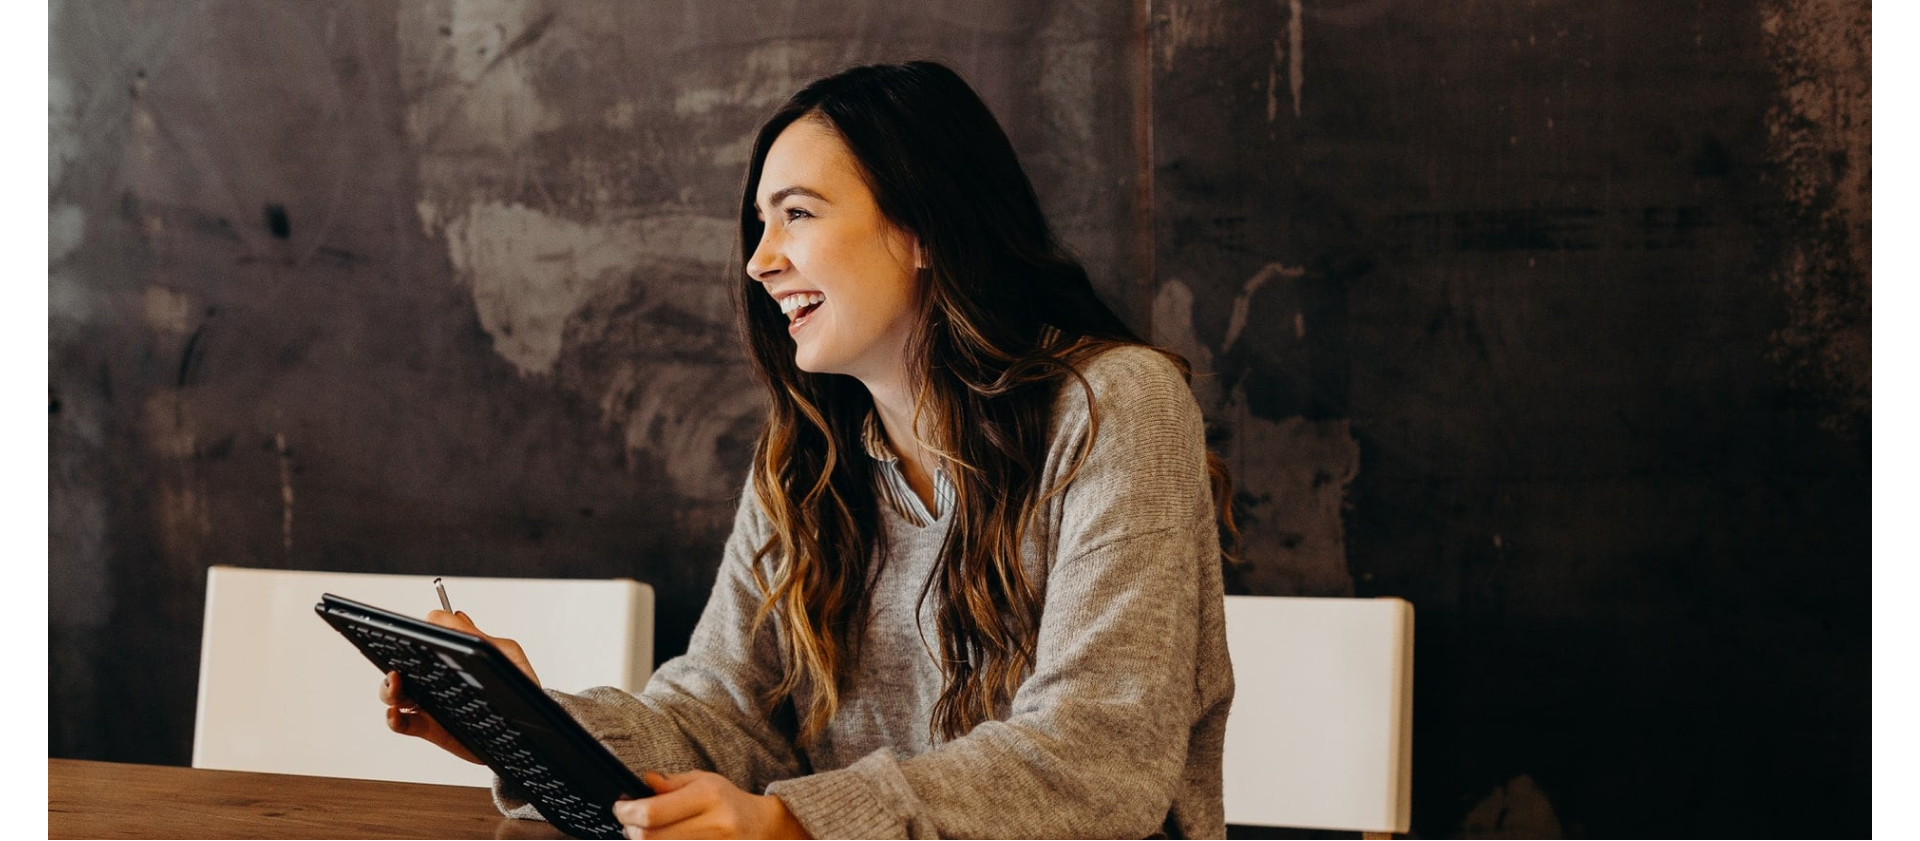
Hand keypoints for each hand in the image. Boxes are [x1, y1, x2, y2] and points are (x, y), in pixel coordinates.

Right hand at [377, 609, 541, 763]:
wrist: (530, 724)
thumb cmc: (520, 684)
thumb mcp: (506, 653)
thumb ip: (479, 636)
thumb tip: (452, 616)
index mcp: (452, 656)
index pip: (424, 640)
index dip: (414, 635)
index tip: (413, 634)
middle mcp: (436, 677)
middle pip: (402, 665)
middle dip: (392, 661)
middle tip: (398, 663)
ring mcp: (431, 702)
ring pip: (396, 693)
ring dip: (388, 688)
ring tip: (396, 684)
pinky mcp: (430, 728)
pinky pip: (403, 723)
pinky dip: (393, 719)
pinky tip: (396, 713)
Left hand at [612, 770, 810, 839]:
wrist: (764, 828)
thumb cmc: (730, 803)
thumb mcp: (705, 781)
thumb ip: (672, 783)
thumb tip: (644, 782)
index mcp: (709, 796)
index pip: (653, 812)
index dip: (627, 812)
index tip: (620, 807)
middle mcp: (713, 824)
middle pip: (650, 838)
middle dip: (630, 830)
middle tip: (628, 822)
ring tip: (644, 832)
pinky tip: (661, 839)